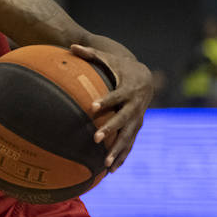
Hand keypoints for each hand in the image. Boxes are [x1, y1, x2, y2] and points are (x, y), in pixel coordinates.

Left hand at [70, 43, 152, 170]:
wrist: (145, 77)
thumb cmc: (120, 67)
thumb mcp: (108, 58)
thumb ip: (90, 54)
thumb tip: (70, 46)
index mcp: (128, 89)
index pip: (116, 96)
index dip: (106, 101)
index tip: (92, 107)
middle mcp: (135, 106)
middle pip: (123, 119)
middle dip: (111, 129)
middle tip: (96, 139)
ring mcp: (137, 118)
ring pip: (129, 137)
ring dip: (118, 151)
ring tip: (106, 165)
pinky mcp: (136, 127)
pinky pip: (130, 144)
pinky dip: (122, 156)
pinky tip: (112, 170)